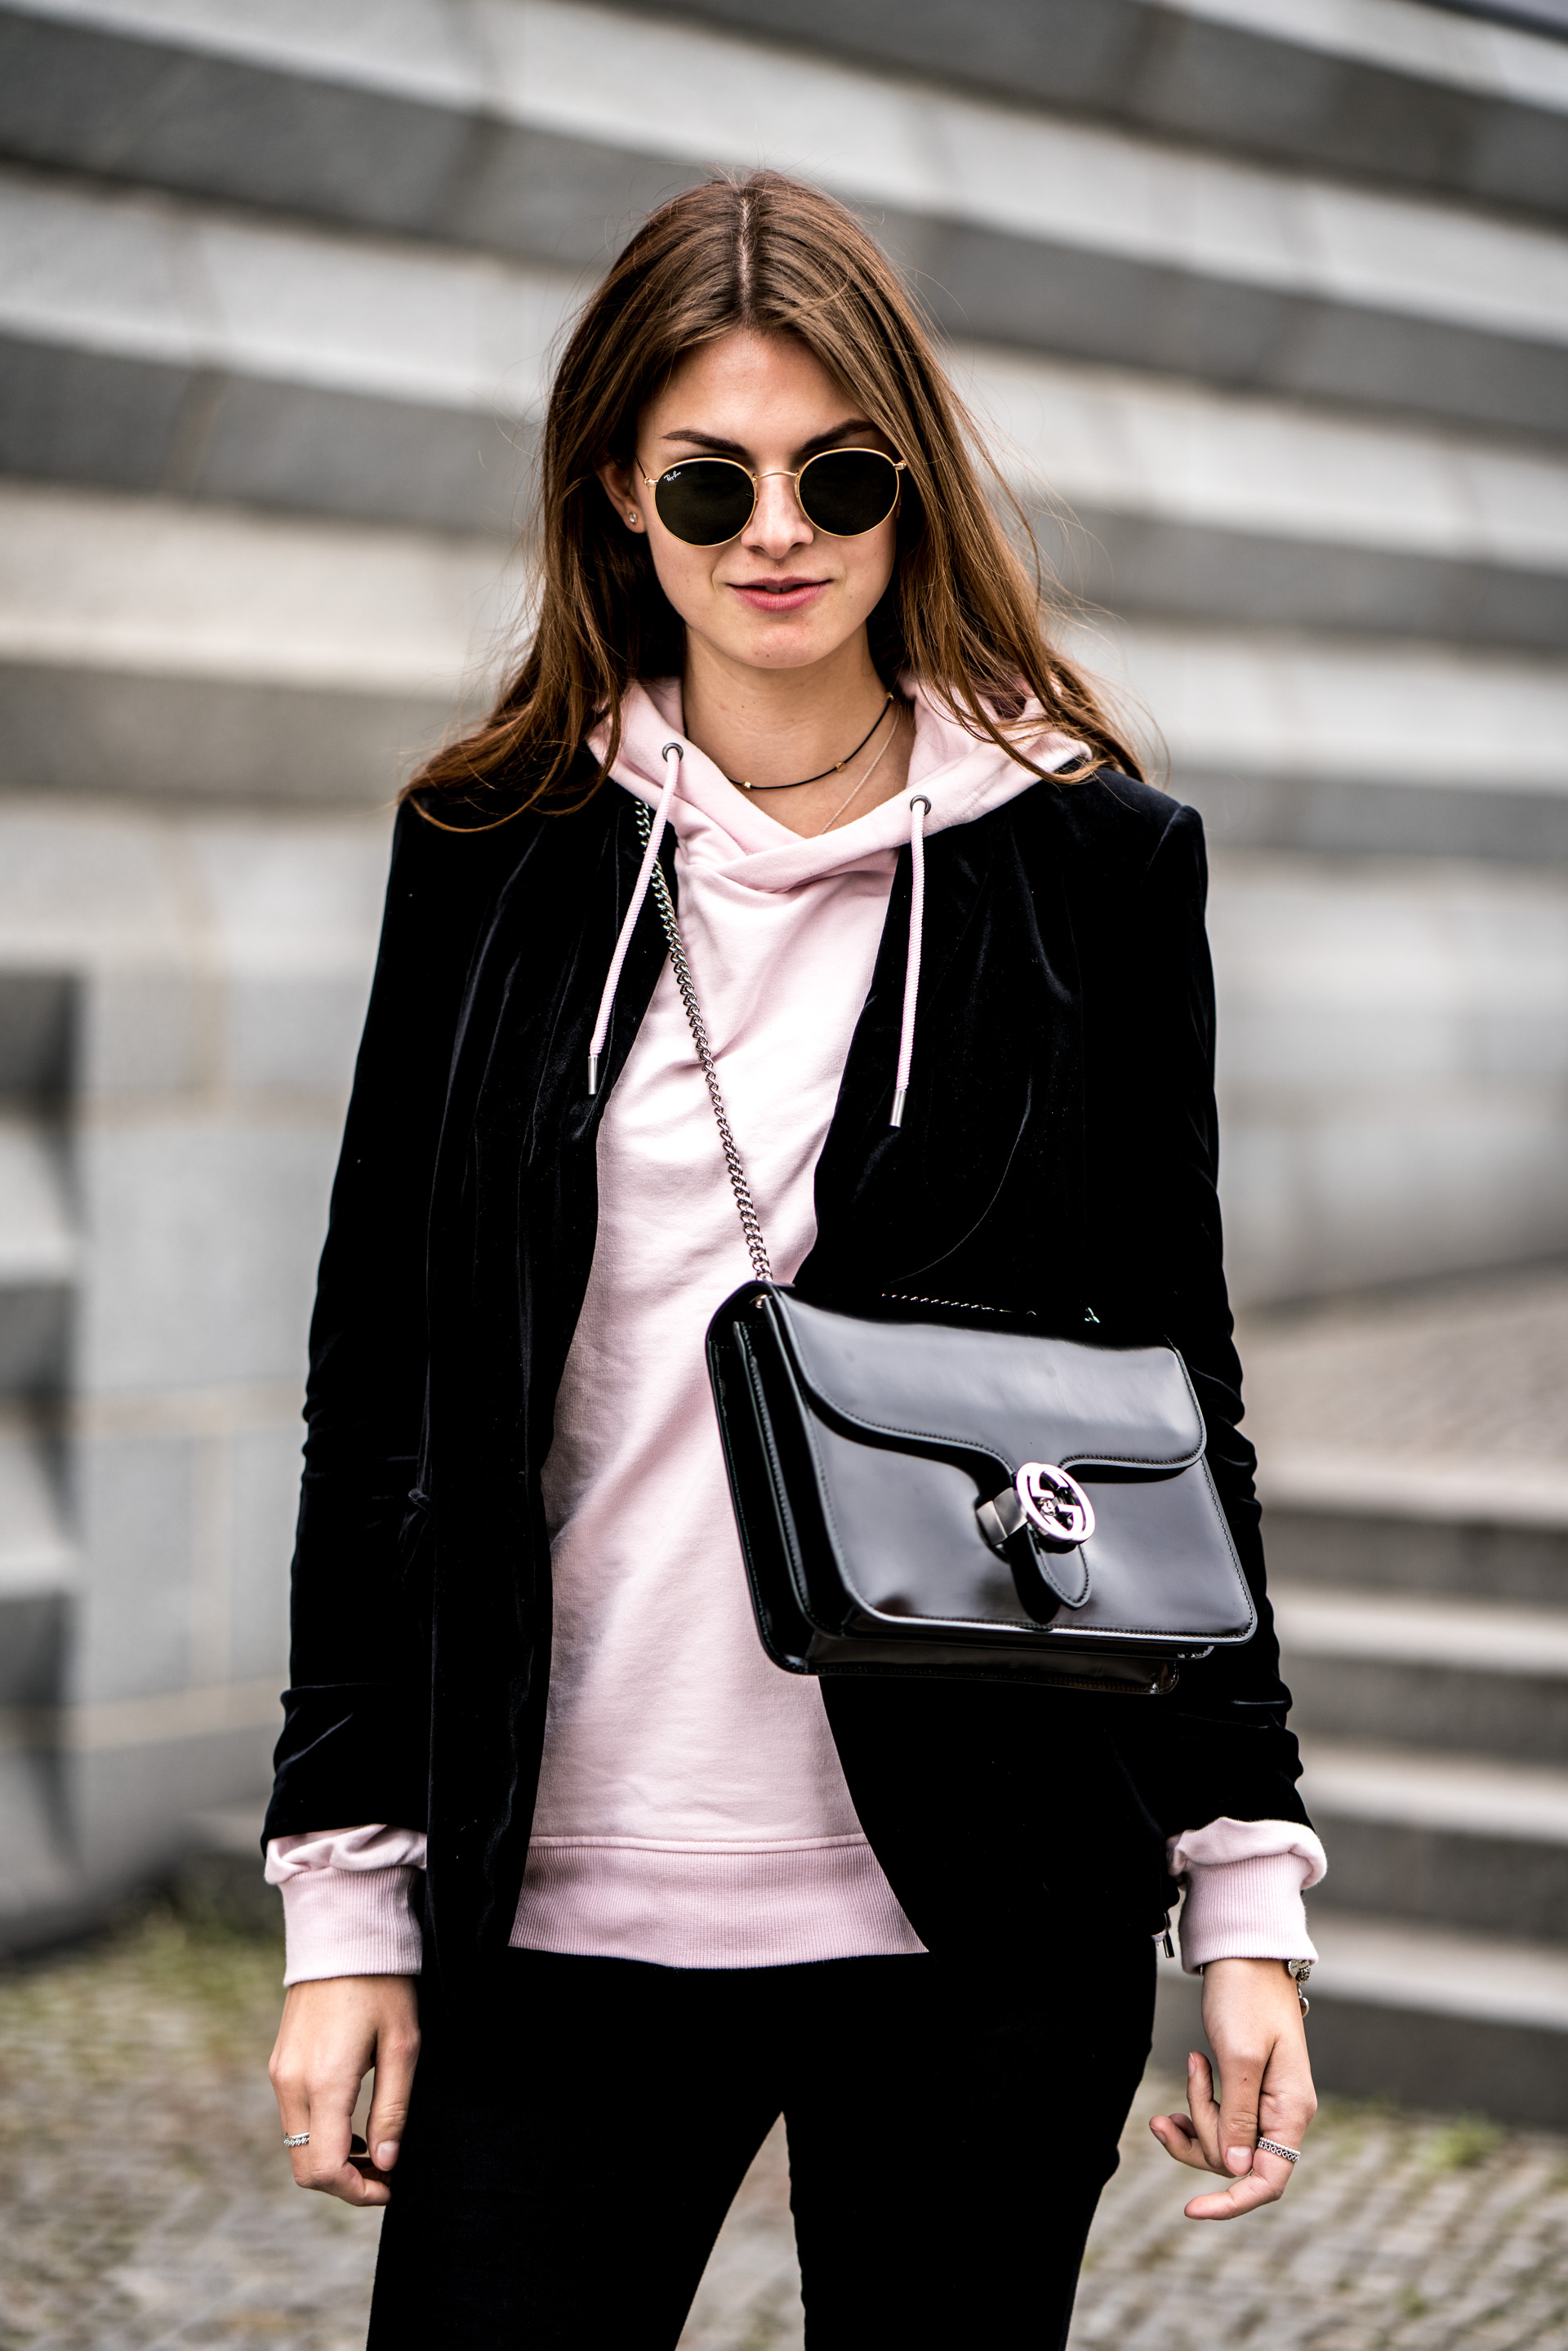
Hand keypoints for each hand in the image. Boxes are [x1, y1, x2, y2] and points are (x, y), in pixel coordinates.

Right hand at [268, 1974, 420, 2206]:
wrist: (344, 1934)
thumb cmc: (383, 1985)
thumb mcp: (403, 2045)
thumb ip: (392, 2110)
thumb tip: (385, 2164)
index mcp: (324, 2082)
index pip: (325, 2170)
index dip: (358, 2192)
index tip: (390, 2186)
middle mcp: (291, 2083)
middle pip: (305, 2168)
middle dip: (344, 2183)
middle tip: (385, 2173)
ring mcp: (279, 2073)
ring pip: (296, 2147)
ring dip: (332, 2159)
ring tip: (374, 2147)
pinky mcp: (279, 2063)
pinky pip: (293, 2119)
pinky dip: (320, 2134)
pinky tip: (352, 2120)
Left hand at [1149, 1957, 1315, 2219]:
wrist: (1244, 1954)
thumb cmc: (1246, 1997)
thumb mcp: (1238, 2057)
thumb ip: (1239, 2115)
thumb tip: (1238, 2170)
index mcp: (1292, 2111)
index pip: (1268, 2181)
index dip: (1232, 2202)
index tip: (1191, 2210)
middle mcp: (1283, 2114)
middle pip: (1237, 2162)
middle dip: (1201, 2134)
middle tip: (1186, 2083)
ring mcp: (1264, 2102)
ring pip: (1223, 2143)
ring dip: (1192, 2122)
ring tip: (1177, 2083)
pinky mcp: (1245, 2088)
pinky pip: (1219, 2120)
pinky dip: (1195, 2111)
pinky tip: (1180, 2088)